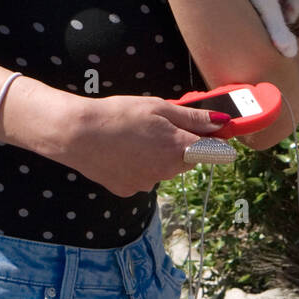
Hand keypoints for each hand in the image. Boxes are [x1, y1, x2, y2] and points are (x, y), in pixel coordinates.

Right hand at [54, 92, 232, 197]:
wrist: (77, 134)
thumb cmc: (118, 115)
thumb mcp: (159, 107)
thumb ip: (193, 117)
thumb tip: (220, 123)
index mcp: (179, 148)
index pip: (214, 151)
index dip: (216, 140)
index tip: (214, 132)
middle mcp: (167, 171)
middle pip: (188, 160)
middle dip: (183, 145)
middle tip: (162, 126)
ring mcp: (148, 183)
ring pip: (165, 169)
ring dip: (160, 156)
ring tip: (136, 137)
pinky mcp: (130, 190)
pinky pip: (144, 177)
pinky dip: (140, 166)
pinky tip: (123, 151)